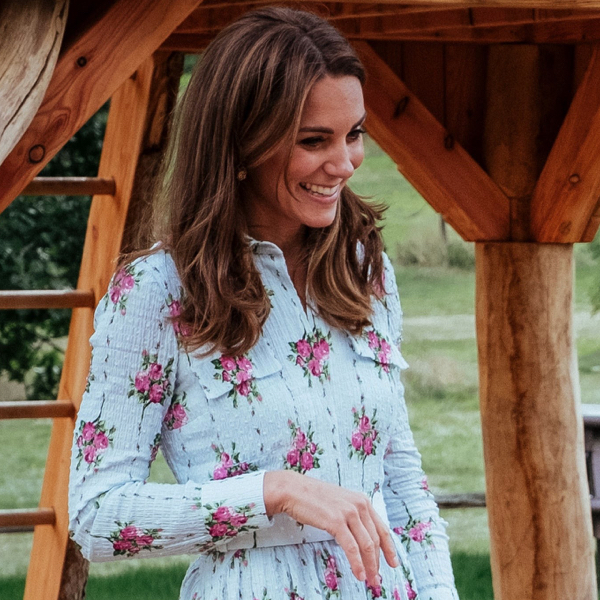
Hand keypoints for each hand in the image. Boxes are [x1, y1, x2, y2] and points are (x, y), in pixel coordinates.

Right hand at [263, 470, 398, 585]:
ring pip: (366, 545)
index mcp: (361, 500)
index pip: (382, 528)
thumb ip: (353, 515)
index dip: (389, 548)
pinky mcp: (336, 521)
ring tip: (369, 580)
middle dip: (379, 562)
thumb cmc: (313, 497)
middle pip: (375, 539)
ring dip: (370, 566)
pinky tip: (358, 574)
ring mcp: (348, 512)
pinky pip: (351, 547)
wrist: (294, 489)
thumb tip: (361, 536)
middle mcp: (359, 505)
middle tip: (377, 578)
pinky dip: (357, 563)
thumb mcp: (340, 503)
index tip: (393, 562)